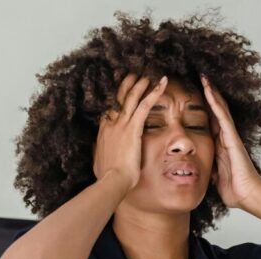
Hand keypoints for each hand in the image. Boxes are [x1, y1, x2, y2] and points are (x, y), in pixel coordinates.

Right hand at [93, 74, 167, 189]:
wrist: (112, 181)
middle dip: (127, 85)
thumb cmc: (107, 177)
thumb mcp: (98, 162)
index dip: (116, 101)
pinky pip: (144, 105)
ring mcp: (121, 125)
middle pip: (118, 99)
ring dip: (140, 85)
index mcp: (103, 132)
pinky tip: (162, 83)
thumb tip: (98, 153)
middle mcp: (110, 124)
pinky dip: (154, 92)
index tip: (121, 94)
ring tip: (149, 76)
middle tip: (134, 76)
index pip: (110, 110)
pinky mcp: (133, 128)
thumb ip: (100, 153)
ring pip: (131, 97)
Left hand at [201, 75, 260, 208]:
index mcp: (219, 144)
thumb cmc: (233, 188)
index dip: (201, 107)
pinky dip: (214, 102)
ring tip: (203, 75)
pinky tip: (208, 89)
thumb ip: (208, 166)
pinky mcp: (232, 138)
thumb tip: (196, 166)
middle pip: (215, 110)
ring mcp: (229, 136)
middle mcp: (225, 136)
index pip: (209, 121)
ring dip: (211, 91)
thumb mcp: (214, 174)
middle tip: (198, 77)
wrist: (246, 195)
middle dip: (207, 94)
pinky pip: (222, 116)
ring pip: (219, 108)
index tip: (190, 95)